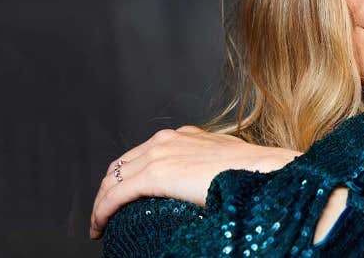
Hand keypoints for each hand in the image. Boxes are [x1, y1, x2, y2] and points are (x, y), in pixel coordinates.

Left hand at [88, 125, 301, 239]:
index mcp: (183, 136)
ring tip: (98, 225)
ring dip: (100, 203)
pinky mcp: (155, 174)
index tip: (121, 198)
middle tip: (103, 214)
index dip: (126, 177)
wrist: (265, 169)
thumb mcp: (227, 162)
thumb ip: (210, 168)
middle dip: (108, 190)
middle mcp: (167, 139)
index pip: (141, 155)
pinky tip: (99, 226)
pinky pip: (116, 195)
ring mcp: (159, 154)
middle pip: (121, 165)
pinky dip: (102, 211)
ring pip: (113, 180)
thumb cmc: (255, 172)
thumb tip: (209, 186)